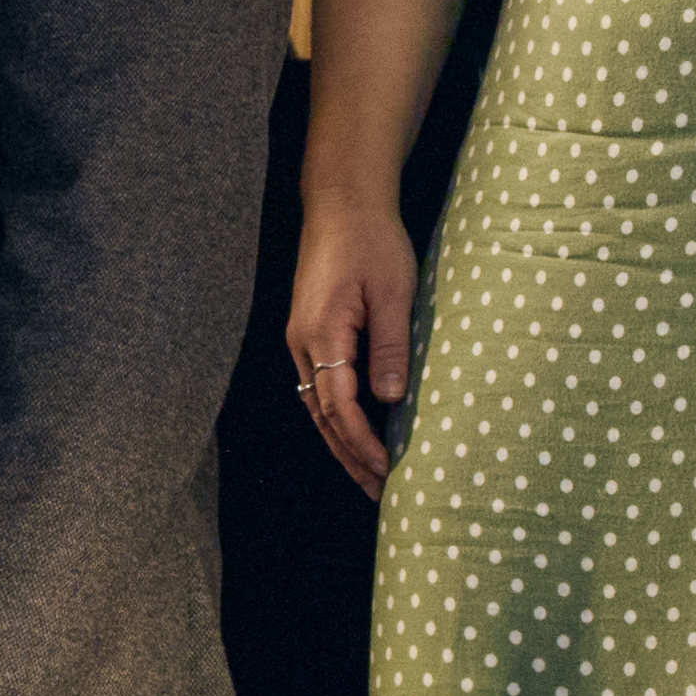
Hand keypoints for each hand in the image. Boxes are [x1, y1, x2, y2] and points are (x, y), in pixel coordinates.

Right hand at [283, 176, 424, 491]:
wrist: (342, 203)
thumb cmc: (372, 241)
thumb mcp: (393, 292)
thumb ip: (390, 347)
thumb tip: (390, 401)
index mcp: (322, 335)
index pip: (340, 408)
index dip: (363, 445)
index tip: (387, 472)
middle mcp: (303, 343)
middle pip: (323, 417)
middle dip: (350, 457)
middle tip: (379, 493)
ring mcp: (302, 338)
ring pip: (317, 406)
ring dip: (342, 442)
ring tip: (368, 475)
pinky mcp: (309, 331)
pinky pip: (319, 386)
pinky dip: (336, 416)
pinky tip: (355, 431)